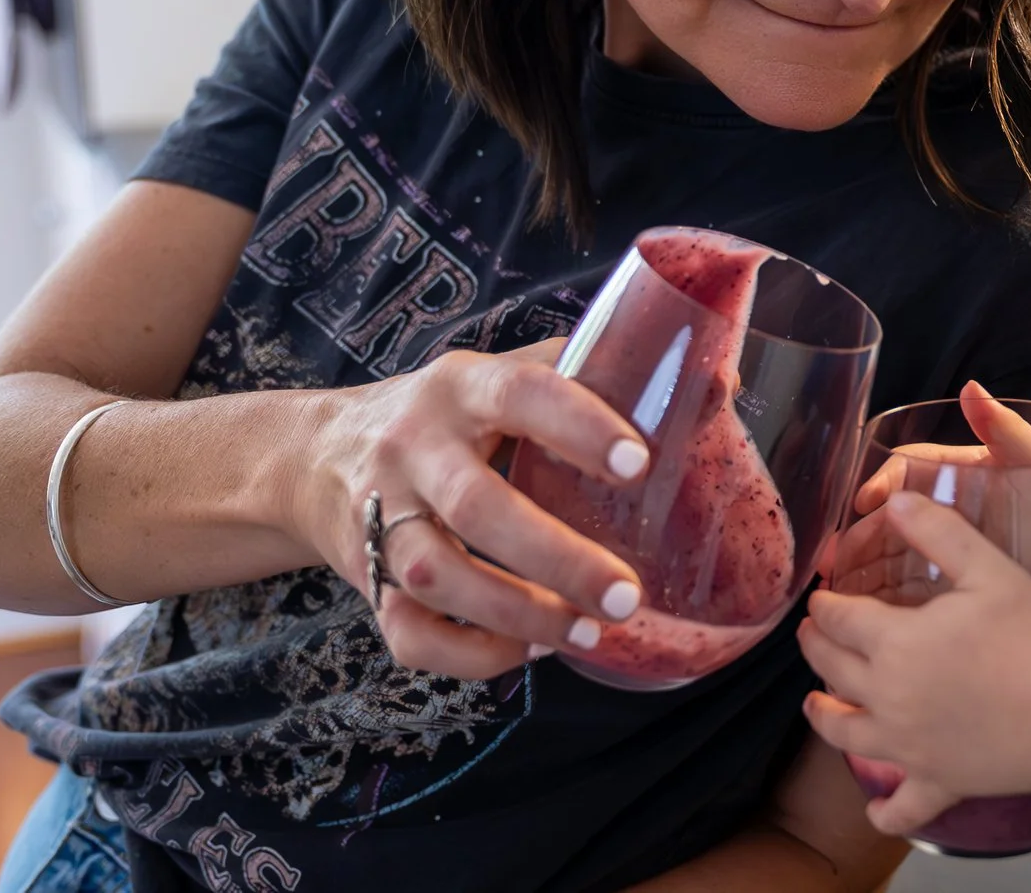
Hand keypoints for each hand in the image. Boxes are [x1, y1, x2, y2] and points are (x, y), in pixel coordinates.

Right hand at [294, 338, 650, 679]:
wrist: (314, 456)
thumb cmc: (445, 416)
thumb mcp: (500, 374)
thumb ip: (592, 374)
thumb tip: (716, 383)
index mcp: (459, 388)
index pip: (519, 396)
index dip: (578, 426)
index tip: (640, 463)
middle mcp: (411, 450)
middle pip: (475, 507)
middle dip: (556, 558)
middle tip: (625, 595)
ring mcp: (380, 518)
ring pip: (436, 577)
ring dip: (517, 616)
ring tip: (586, 633)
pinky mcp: (365, 579)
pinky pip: (408, 634)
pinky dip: (470, 656)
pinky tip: (529, 652)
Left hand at [798, 490, 1030, 836]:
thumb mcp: (988, 570)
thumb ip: (938, 532)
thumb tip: (895, 500)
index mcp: (896, 643)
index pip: (840, 618)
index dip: (825, 604)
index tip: (822, 596)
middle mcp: (887, 698)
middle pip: (831, 670)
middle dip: (815, 647)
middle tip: (812, 634)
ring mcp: (908, 746)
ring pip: (845, 734)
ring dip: (823, 715)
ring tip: (815, 703)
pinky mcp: (937, 781)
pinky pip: (903, 806)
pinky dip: (885, 812)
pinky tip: (875, 813)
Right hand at [819, 382, 1030, 594]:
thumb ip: (1004, 427)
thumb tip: (969, 388)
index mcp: (955, 475)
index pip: (905, 471)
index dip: (881, 484)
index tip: (864, 501)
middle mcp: (942, 511)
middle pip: (888, 520)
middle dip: (857, 536)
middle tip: (833, 558)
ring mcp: (943, 552)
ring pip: (889, 558)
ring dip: (861, 571)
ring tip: (839, 590)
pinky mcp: (949, 589)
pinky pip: (908, 594)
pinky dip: (884, 603)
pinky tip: (867, 616)